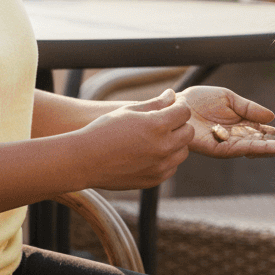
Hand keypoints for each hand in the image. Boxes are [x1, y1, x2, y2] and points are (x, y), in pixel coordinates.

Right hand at [75, 89, 193, 189]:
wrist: (85, 160)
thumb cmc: (104, 131)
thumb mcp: (129, 111)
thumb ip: (155, 103)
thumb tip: (172, 95)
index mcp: (157, 125)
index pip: (184, 112)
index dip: (180, 105)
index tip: (173, 104)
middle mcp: (163, 147)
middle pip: (188, 132)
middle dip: (180, 123)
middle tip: (167, 120)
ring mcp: (160, 166)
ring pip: (183, 151)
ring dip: (176, 142)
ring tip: (160, 137)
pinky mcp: (154, 180)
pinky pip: (172, 167)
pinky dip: (167, 159)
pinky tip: (153, 152)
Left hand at [177, 86, 274, 160]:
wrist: (175, 105)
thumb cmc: (198, 101)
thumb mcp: (229, 98)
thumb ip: (249, 108)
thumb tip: (271, 118)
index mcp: (242, 125)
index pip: (267, 135)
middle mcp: (238, 138)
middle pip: (268, 146)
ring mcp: (230, 145)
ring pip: (260, 149)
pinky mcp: (220, 148)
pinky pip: (244, 148)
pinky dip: (262, 148)